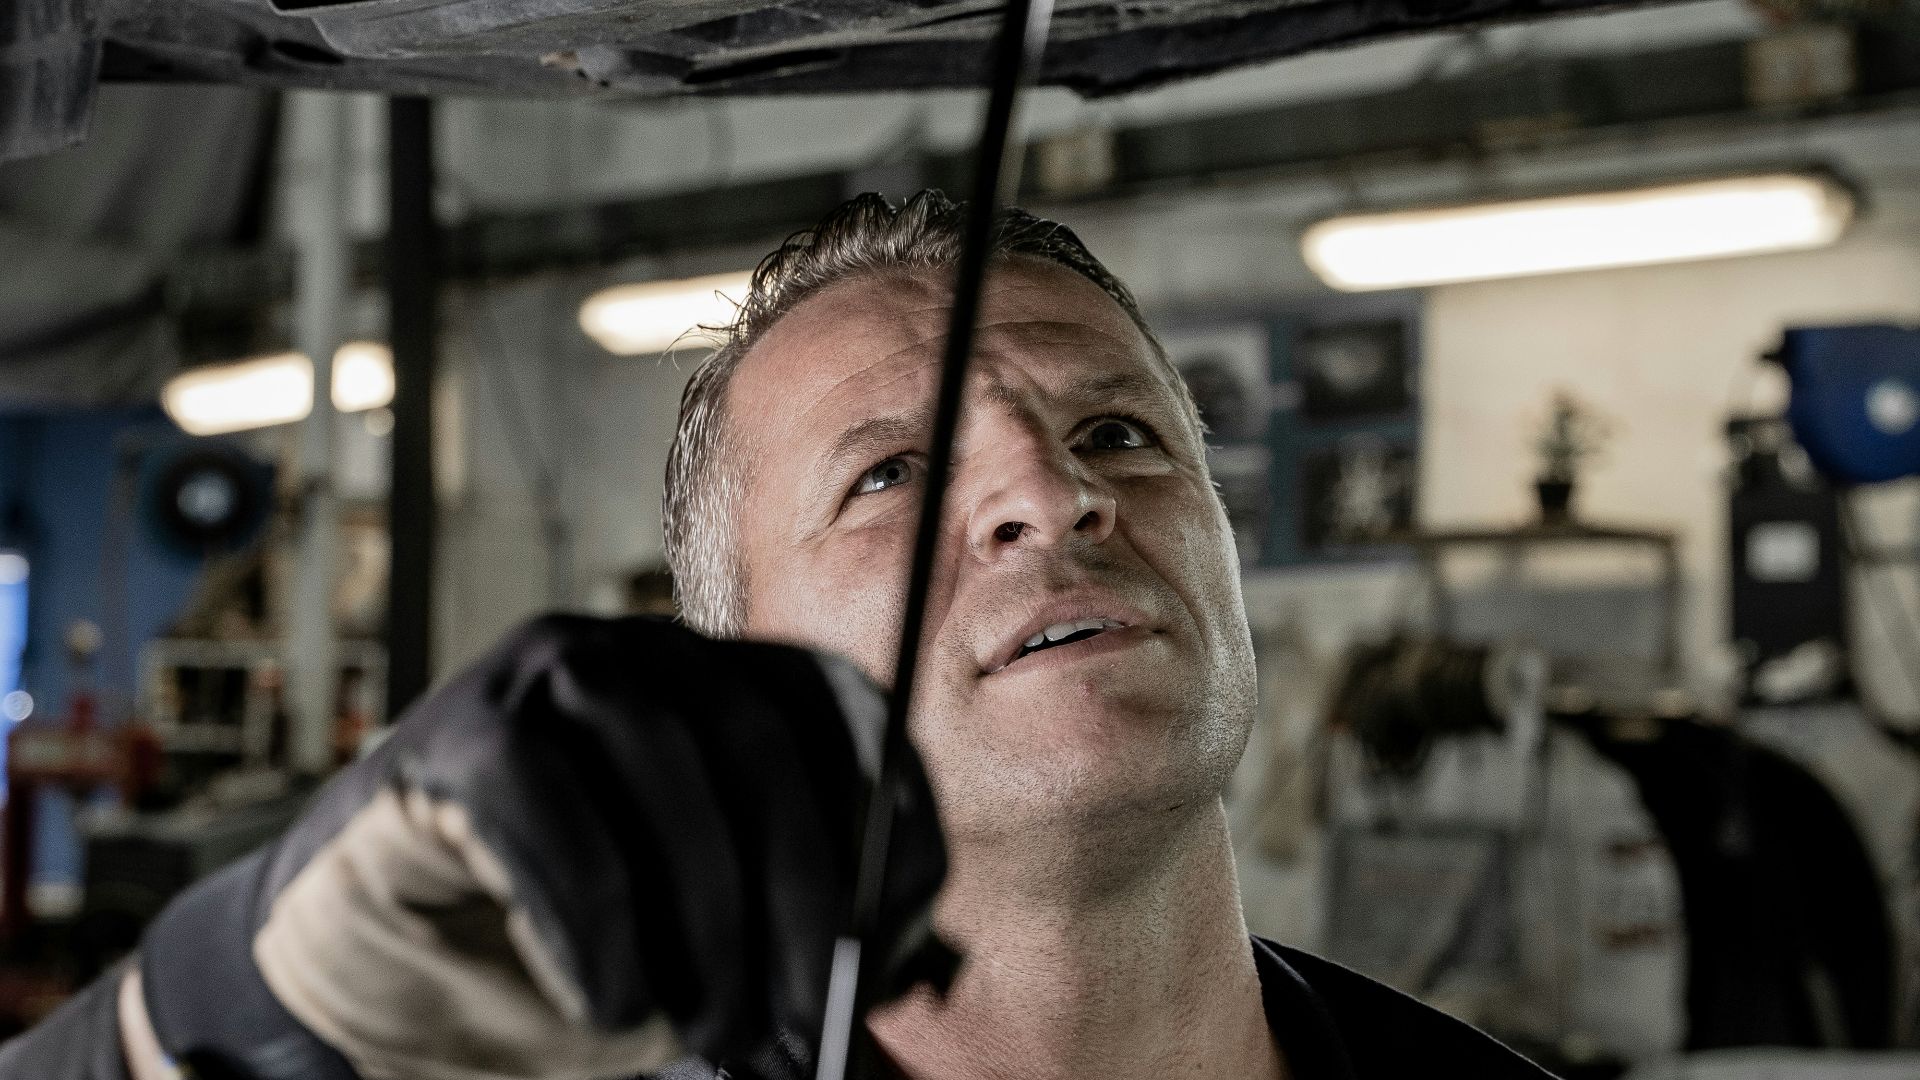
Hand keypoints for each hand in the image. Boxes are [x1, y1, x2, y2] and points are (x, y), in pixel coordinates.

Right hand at [135, 616, 948, 1079]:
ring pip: (662, 761)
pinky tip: (614, 1004)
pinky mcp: (459, 734)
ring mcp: (544, 675)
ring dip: (707, 918)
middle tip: (810, 1021)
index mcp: (725, 682)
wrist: (384, 962)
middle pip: (758, 740)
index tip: (895, 944)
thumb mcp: (703, 944)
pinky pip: (552, 812)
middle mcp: (645, 653)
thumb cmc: (564, 947)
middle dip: (802, 895)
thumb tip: (888, 980)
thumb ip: (792, 945)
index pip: (839, 712)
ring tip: (714, 1032)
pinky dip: (598, 924)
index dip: (885, 822)